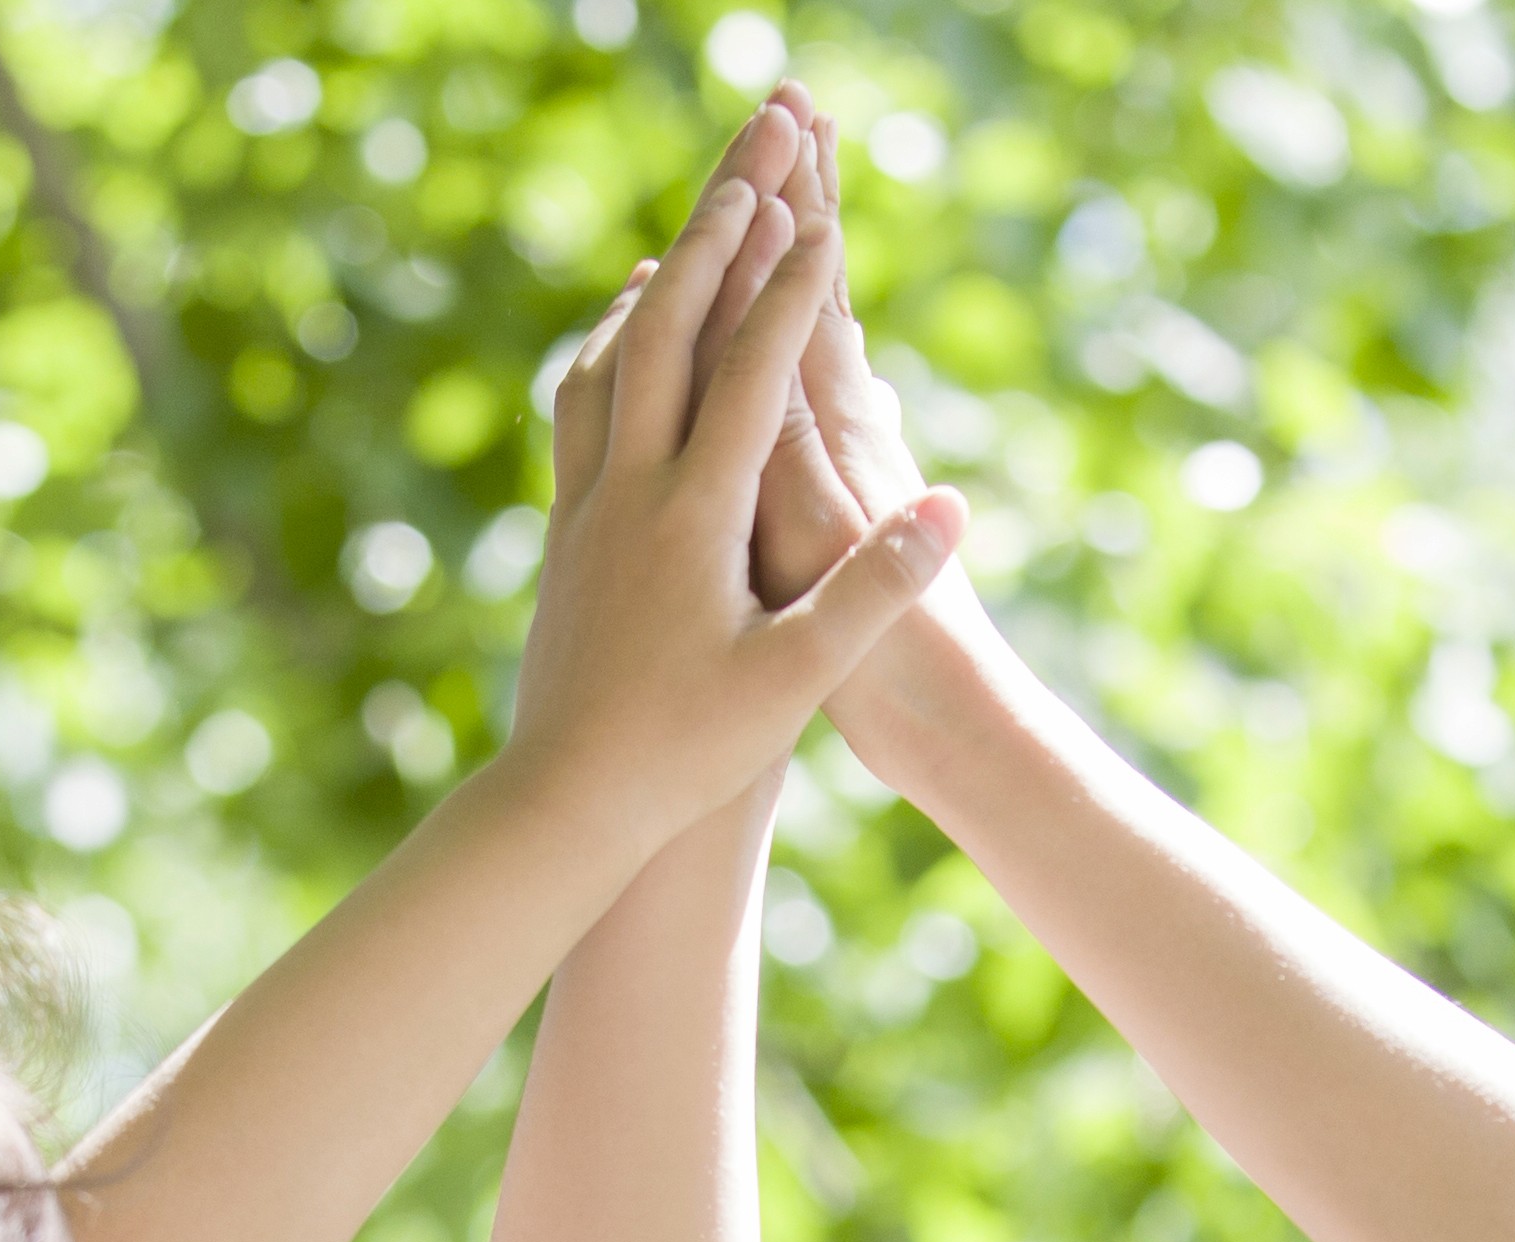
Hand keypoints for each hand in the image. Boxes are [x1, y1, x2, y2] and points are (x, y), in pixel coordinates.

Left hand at [501, 108, 960, 855]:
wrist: (564, 805)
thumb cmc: (688, 755)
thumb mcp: (797, 680)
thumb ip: (875, 589)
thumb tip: (951, 509)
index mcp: (690, 519)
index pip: (748, 375)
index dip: (785, 291)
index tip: (818, 215)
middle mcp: (626, 493)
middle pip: (666, 330)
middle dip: (716, 239)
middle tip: (754, 162)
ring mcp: (585, 508)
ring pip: (610, 358)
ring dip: (658, 283)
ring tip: (692, 231)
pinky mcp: (563, 534)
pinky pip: (580, 410)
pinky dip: (609, 350)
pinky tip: (623, 344)